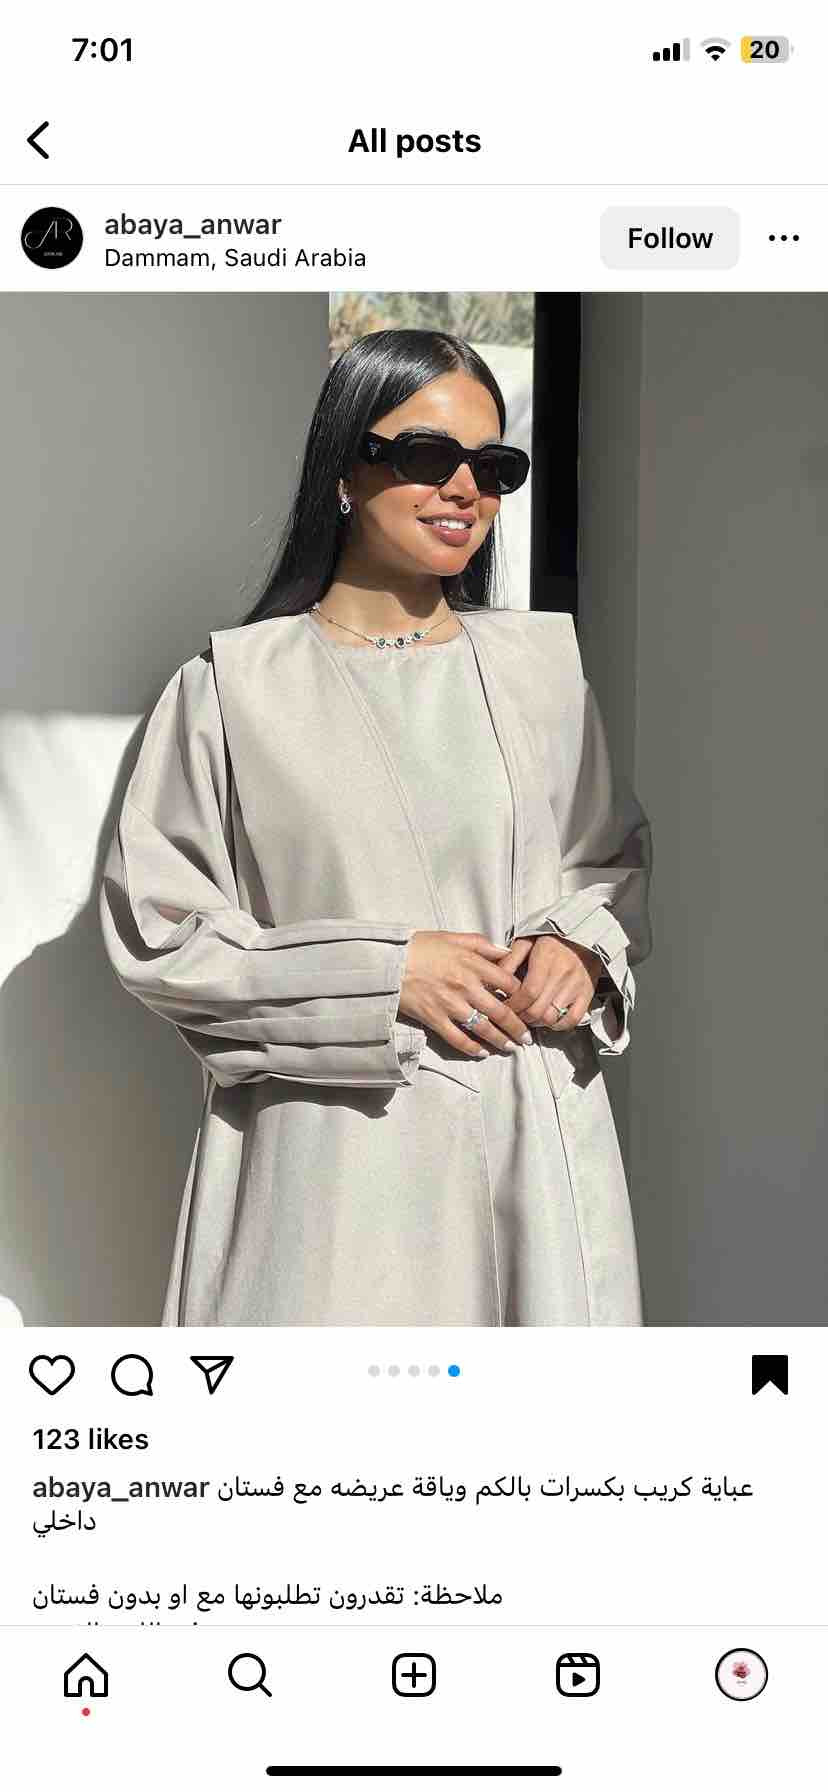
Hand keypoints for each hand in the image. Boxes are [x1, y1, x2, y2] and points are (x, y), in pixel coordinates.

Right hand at [397, 931, 535, 1055]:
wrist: (387, 961)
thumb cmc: (420, 946)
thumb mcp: (453, 937)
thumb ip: (482, 945)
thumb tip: (506, 953)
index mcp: (472, 964)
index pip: (509, 983)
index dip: (523, 995)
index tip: (529, 1004)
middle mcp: (466, 986)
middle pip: (501, 1011)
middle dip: (518, 1027)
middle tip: (528, 1037)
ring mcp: (450, 1005)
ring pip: (483, 1028)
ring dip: (500, 1040)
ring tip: (511, 1048)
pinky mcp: (434, 1019)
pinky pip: (457, 1039)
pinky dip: (471, 1049)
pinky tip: (481, 1053)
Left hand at [491, 934, 603, 1032]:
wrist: (582, 934)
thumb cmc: (550, 939)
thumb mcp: (526, 941)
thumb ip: (510, 960)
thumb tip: (495, 981)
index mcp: (546, 957)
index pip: (528, 992)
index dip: (513, 1005)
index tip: (504, 1006)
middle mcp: (563, 973)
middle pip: (538, 1010)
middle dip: (521, 1016)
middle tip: (514, 1013)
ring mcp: (577, 985)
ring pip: (552, 1018)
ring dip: (537, 1022)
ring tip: (529, 1016)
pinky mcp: (588, 993)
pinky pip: (572, 1019)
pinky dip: (558, 1025)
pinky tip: (549, 1019)